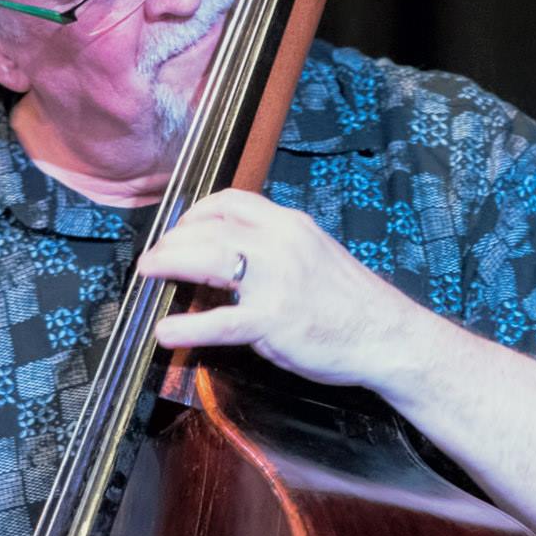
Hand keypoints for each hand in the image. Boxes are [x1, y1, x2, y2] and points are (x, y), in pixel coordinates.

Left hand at [137, 187, 423, 391]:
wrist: (387, 334)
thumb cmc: (349, 301)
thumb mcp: (313, 254)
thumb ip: (273, 249)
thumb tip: (228, 256)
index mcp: (290, 225)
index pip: (231, 200)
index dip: (195, 213)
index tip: (179, 229)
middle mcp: (281, 243)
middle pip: (210, 227)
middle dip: (172, 240)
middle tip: (154, 258)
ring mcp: (276, 281)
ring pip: (208, 260)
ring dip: (168, 264)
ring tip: (148, 275)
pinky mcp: (274, 319)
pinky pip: (219, 321)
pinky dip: (186, 326)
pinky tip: (165, 332)